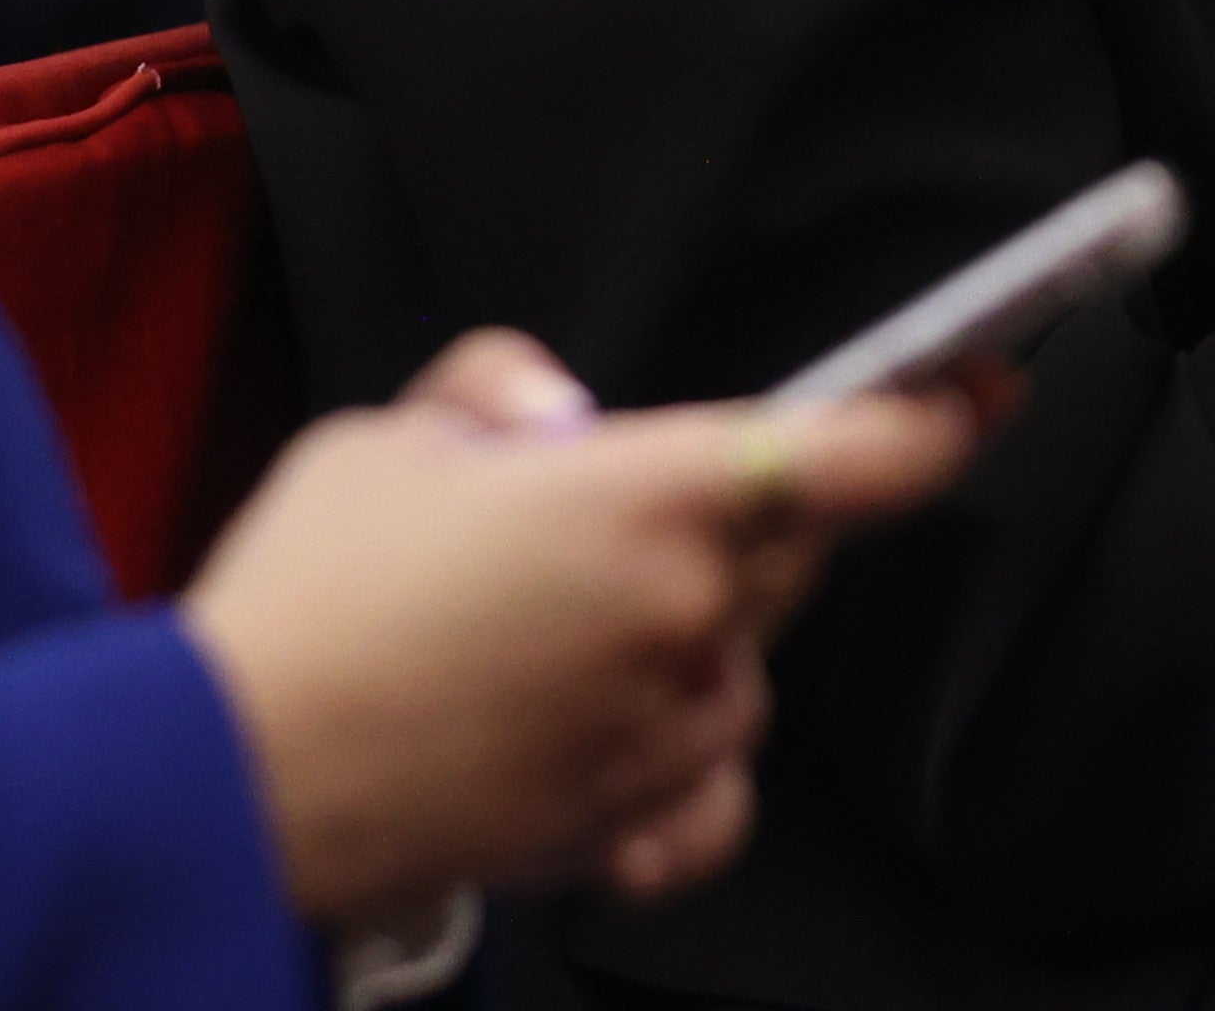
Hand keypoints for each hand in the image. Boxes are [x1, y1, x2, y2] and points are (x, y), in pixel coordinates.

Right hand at [181, 333, 981, 929]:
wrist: (230, 777)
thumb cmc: (306, 593)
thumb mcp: (390, 435)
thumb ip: (500, 395)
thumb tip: (556, 419)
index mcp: (647, 496)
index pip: (854, 454)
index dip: (937, 417)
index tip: (984, 390)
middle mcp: (683, 616)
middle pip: (794, 552)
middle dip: (743, 519)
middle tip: (625, 515)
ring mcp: (662, 732)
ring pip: (746, 667)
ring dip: (693, 638)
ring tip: (550, 631)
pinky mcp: (624, 824)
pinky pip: (712, 796)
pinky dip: (686, 774)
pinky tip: (618, 749)